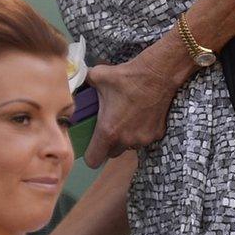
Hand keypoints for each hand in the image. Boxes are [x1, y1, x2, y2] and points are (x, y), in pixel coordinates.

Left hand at [83, 48, 182, 167]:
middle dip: (108, 145)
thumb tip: (76, 82)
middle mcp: (126, 139)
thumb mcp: (98, 77)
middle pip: (111, 154)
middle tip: (109, 128)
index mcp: (108, 130)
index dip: (90, 156)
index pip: (94, 160)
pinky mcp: (157, 134)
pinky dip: (141, 132)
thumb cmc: (127, 77)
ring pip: (129, 146)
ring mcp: (143, 139)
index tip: (91, 147)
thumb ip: (84, 84)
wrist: (158, 74)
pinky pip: (144, 139)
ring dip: (125, 138)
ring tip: (126, 119)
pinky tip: (141, 116)